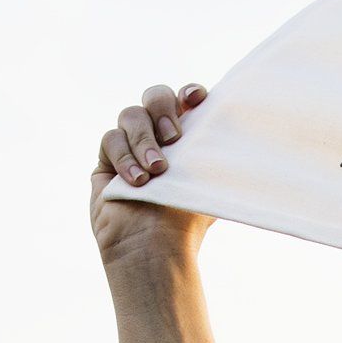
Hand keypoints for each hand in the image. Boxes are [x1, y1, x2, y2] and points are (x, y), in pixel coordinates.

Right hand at [90, 81, 213, 267]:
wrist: (154, 249)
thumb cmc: (186, 222)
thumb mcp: (208, 185)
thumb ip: (214, 154)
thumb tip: (235, 130)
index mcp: (186, 140)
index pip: (185, 101)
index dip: (189, 93)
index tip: (197, 98)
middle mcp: (158, 138)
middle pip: (155, 96)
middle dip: (163, 109)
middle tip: (174, 137)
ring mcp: (131, 146)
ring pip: (130, 115)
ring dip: (144, 139)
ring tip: (156, 171)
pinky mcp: (106, 160)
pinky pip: (110, 139)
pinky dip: (124, 157)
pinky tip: (137, 181)